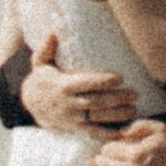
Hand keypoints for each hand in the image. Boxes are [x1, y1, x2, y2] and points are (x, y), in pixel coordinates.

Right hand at [20, 28, 141, 136]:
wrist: (31, 104)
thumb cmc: (41, 79)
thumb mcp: (39, 62)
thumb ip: (46, 48)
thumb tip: (53, 32)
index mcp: (62, 85)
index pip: (85, 83)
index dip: (102, 82)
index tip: (119, 78)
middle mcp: (68, 103)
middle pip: (95, 102)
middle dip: (116, 98)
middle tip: (134, 94)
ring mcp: (73, 117)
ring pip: (97, 117)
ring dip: (116, 115)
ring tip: (134, 109)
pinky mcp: (75, 127)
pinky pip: (93, 132)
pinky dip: (107, 133)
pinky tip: (122, 132)